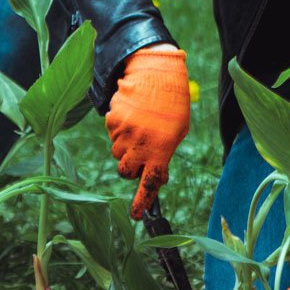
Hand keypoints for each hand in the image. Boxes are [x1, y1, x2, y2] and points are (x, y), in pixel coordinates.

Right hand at [105, 47, 189, 218]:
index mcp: (161, 149)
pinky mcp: (112, 121)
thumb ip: (166, 155)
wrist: (156, 73)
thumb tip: (158, 177)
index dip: (142, 201)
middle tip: (140, 154)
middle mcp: (140, 144)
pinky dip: (119, 131)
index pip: (149, 183)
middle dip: (130, 168)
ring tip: (138, 128)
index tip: (136, 215)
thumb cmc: (172, 104)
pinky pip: (112, 135)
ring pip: (117, 153)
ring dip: (125, 148)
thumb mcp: (178, 132)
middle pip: (126, 171)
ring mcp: (124, 133)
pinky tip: (131, 116)